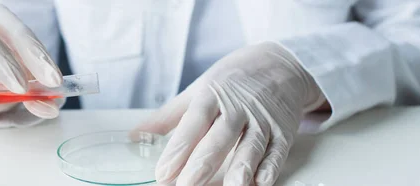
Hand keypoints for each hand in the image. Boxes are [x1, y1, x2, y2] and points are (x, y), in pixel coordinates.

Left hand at [133, 42, 325, 184]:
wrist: (279, 63)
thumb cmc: (231, 81)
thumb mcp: (197, 91)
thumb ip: (168, 117)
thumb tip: (135, 136)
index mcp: (212, 95)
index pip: (193, 123)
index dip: (179, 149)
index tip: (163, 171)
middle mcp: (238, 107)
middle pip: (219, 137)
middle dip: (202, 163)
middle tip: (185, 185)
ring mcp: (262, 118)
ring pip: (251, 145)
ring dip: (241, 168)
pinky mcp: (284, 130)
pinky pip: (277, 150)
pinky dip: (270, 166)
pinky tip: (261, 181)